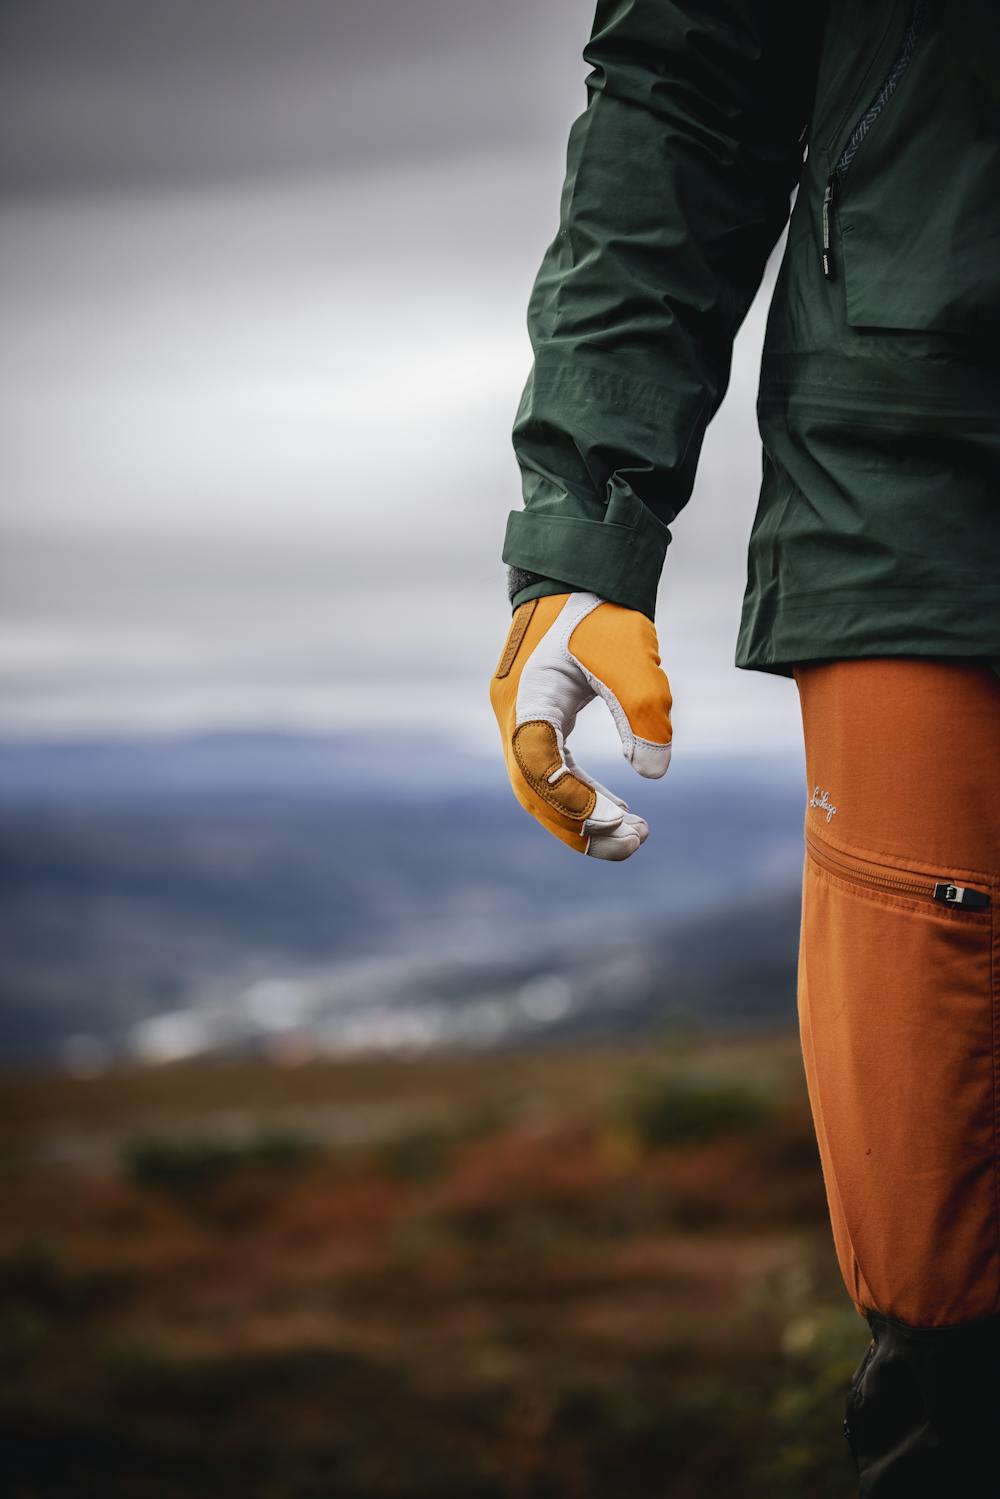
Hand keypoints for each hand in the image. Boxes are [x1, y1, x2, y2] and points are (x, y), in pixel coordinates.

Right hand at [489, 591, 672, 859]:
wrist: (576, 580)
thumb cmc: (601, 612)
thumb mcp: (631, 653)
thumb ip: (643, 709)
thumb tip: (654, 773)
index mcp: (527, 695)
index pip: (537, 761)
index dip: (572, 795)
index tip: (617, 816)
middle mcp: (514, 715)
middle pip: (532, 791)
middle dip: (579, 825)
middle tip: (635, 841)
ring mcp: (521, 722)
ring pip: (540, 790)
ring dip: (582, 820)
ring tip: (636, 837)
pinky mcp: (538, 724)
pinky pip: (552, 774)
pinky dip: (583, 797)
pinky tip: (619, 812)